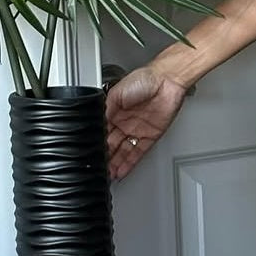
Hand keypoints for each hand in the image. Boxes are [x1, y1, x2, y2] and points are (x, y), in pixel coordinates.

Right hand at [106, 65, 188, 179]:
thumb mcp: (116, 94)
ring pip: (123, 151)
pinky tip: (121, 171)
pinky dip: (129, 163)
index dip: (95, 143)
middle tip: (96, 168)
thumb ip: (105, 111)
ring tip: (107, 175)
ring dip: (115, 164)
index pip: (101, 132)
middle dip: (104, 157)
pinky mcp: (150, 136)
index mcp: (113, 111)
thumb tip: (95, 124)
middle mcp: (124, 122)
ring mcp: (136, 130)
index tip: (89, 153)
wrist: (166, 82)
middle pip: (111, 145)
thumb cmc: (143, 80)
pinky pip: (138, 153)